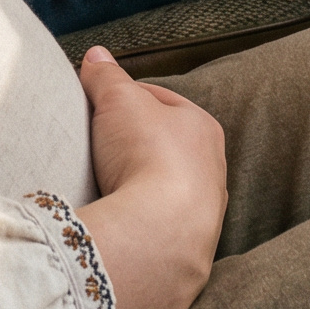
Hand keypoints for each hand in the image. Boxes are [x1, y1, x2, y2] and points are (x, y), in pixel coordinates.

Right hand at [75, 47, 226, 308]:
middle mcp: (213, 171)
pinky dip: (142, 224)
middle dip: (136, 148)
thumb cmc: (147, 155)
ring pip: (167, 193)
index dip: (129, 101)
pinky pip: (162, 230)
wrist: (160, 232)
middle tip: (101, 148)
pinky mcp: (190, 253)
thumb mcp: (118, 100)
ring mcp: (205, 215)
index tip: (102, 108)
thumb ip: (106, 76)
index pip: (162, 103)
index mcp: (203, 128)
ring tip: (106, 189)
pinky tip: (121, 224)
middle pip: (166, 150)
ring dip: (141, 190)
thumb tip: (96, 55)